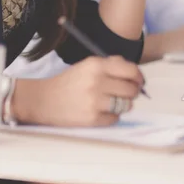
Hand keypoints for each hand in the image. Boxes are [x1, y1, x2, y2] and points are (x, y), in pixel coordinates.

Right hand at [18, 56, 143, 126]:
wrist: (45, 100)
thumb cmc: (69, 82)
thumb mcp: (87, 66)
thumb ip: (111, 65)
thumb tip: (135, 72)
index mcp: (96, 65)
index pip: (130, 70)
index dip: (139, 77)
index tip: (139, 81)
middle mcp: (97, 82)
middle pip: (131, 89)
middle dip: (132, 92)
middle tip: (126, 94)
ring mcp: (95, 101)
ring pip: (126, 105)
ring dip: (123, 105)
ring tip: (112, 102)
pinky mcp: (92, 118)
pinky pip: (115, 118)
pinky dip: (112, 116)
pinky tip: (101, 111)